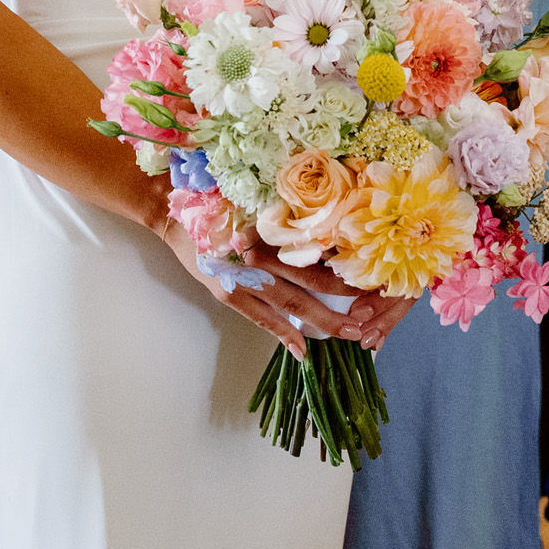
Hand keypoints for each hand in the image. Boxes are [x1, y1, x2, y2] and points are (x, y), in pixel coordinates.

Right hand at [159, 223, 412, 356]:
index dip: (348, 267)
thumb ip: (290, 214)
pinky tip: (302, 350)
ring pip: (293, 303)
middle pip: (313, 282)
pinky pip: (261, 317)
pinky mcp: (229, 293)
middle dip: (346, 300)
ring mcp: (244, 278)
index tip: (375, 276)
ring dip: (324, 321)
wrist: (174, 211)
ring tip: (352, 334)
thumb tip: (332, 225)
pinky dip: (282, 334)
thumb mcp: (258, 197)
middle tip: (374, 314)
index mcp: (272, 228)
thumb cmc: (220, 198)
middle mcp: (262, 255)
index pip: (321, 251)